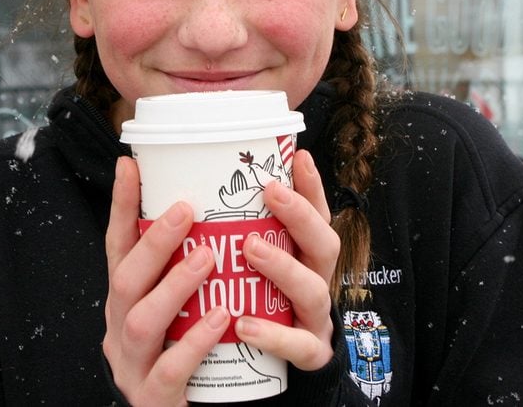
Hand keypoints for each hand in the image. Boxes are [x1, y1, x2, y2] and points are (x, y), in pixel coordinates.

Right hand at [103, 156, 229, 405]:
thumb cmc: (176, 346)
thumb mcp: (170, 302)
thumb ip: (179, 265)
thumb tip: (207, 208)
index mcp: (125, 297)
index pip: (117, 245)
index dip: (120, 205)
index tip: (129, 165)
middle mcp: (120, 325)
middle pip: (126, 277)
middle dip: (154, 241)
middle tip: (186, 209)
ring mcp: (132, 363)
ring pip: (141, 321)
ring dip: (173, 285)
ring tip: (208, 258)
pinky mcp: (153, 397)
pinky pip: (170, 370)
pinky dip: (194, 342)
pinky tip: (222, 318)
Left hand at [235, 149, 339, 370]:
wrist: (275, 366)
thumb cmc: (259, 299)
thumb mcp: (252, 260)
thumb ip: (236, 229)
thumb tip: (198, 185)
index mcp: (304, 253)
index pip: (317, 214)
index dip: (311, 186)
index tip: (298, 157)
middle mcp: (315, 279)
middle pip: (324, 244)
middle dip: (301, 216)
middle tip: (272, 191)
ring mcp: (314, 318)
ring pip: (313, 290)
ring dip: (283, 267)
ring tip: (250, 248)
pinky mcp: (308, 354)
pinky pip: (298, 346)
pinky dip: (273, 334)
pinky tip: (244, 323)